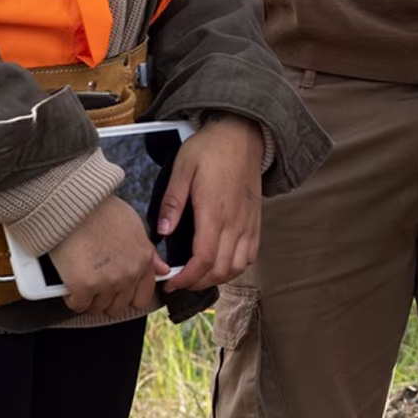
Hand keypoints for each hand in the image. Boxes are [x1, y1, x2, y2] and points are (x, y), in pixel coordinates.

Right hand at [49, 197, 159, 318]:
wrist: (73, 206)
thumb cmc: (101, 212)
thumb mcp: (134, 228)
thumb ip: (148, 254)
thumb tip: (163, 271)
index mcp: (143, 260)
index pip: (142, 298)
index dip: (127, 297)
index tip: (116, 293)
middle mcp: (129, 274)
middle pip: (118, 307)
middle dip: (105, 299)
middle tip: (95, 283)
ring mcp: (107, 282)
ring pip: (97, 308)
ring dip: (88, 298)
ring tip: (82, 277)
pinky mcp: (84, 286)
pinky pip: (78, 305)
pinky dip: (72, 296)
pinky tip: (70, 281)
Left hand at [159, 115, 266, 292]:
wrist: (243, 134)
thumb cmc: (210, 149)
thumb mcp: (183, 168)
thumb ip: (172, 201)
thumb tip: (163, 231)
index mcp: (214, 211)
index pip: (204, 259)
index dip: (187, 278)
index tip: (171, 283)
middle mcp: (235, 222)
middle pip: (221, 269)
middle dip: (198, 283)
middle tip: (179, 281)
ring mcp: (248, 223)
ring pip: (238, 266)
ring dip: (218, 277)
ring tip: (198, 275)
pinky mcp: (255, 220)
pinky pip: (251, 254)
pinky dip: (236, 266)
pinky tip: (221, 263)